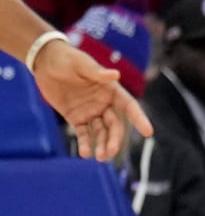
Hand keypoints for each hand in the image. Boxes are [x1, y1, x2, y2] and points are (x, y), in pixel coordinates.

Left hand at [30, 38, 153, 159]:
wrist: (45, 61)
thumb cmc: (67, 58)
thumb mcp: (81, 64)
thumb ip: (97, 72)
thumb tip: (115, 75)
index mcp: (111, 89)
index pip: (129, 106)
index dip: (139, 118)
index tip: (148, 132)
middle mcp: (104, 103)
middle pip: (114, 124)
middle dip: (114, 139)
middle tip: (111, 152)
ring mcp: (90, 111)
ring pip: (101, 132)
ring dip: (102, 145)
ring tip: (100, 158)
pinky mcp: (75, 117)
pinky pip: (83, 133)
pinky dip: (85, 143)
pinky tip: (85, 153)